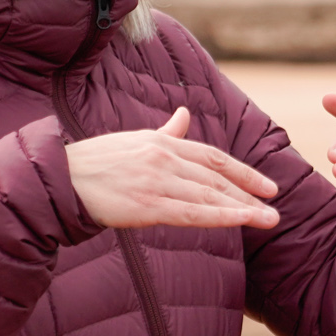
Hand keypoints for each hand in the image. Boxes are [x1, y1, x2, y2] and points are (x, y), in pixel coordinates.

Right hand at [64, 109, 280, 230]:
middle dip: (249, 191)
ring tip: (269, 220)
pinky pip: (192, 213)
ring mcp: (157, 182)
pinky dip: (220, 217)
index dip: (243, 171)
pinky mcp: (147, 205)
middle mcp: (164, 158)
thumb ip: (166, 132)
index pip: (213, 156)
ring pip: (209, 196)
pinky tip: (241, 221)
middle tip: (275, 204)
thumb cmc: (95, 163)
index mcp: (162, 142)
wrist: (61, 180)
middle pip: (216, 177)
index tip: (266, 185)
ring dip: (243, 208)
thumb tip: (184, 115)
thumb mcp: (134, 140)